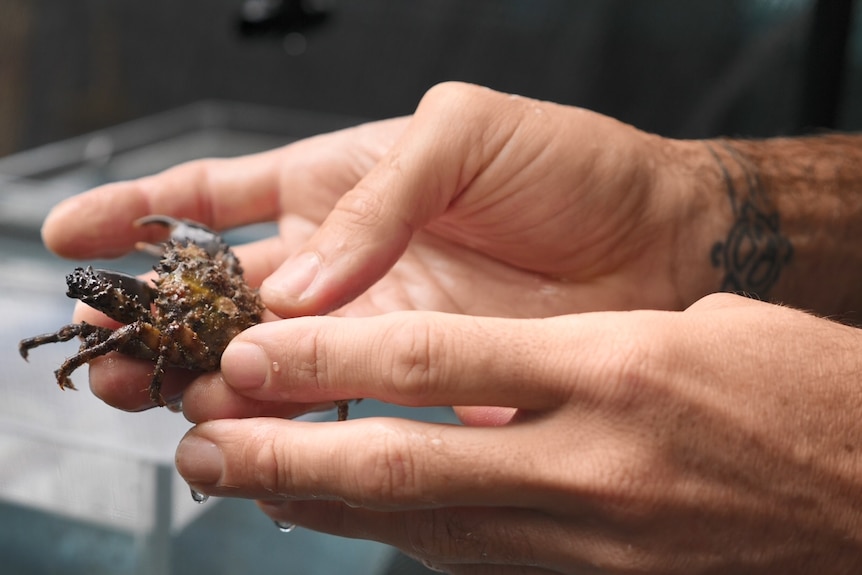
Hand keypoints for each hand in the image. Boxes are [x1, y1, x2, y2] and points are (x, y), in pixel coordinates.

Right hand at [39, 82, 714, 411]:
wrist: (657, 237)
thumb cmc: (568, 164)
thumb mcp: (462, 133)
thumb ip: (375, 199)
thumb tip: (299, 286)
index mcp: (341, 184)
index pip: (217, 197)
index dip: (140, 213)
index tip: (71, 237)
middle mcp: (345, 261)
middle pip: (223, 296)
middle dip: (158, 324)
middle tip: (105, 354)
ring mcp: (375, 324)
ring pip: (266, 363)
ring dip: (209, 385)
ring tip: (166, 402)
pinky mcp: (417, 380)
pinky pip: (338, 408)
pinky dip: (294, 429)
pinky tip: (257, 444)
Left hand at [175, 294, 861, 573]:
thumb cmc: (796, 389)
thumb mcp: (685, 326)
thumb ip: (565, 348)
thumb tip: (469, 369)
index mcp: (614, 369)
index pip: (432, 362)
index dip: (324, 359)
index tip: (249, 353)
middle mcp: (589, 462)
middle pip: (400, 463)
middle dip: (282, 457)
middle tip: (200, 445)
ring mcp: (591, 540)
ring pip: (423, 529)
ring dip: (321, 511)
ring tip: (242, 488)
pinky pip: (475, 562)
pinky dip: (400, 541)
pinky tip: (350, 524)